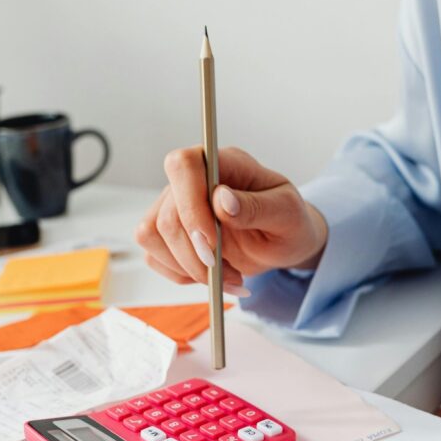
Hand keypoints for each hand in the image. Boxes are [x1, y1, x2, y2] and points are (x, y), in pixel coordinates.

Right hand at [136, 146, 327, 292]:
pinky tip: (213, 277)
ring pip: (152, 236)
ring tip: (228, 276)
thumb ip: (256, 206)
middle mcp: (192, 181)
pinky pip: (155, 256)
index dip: (190, 205)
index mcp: (223, 163)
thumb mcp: (287, 213)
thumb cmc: (288, 221)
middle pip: (166, 215)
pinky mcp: (169, 234)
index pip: (184, 166)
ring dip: (189, 268)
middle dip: (195, 254)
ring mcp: (175, 206)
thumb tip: (222, 200)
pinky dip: (183, 275)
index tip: (212, 241)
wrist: (283, 242)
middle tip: (229, 272)